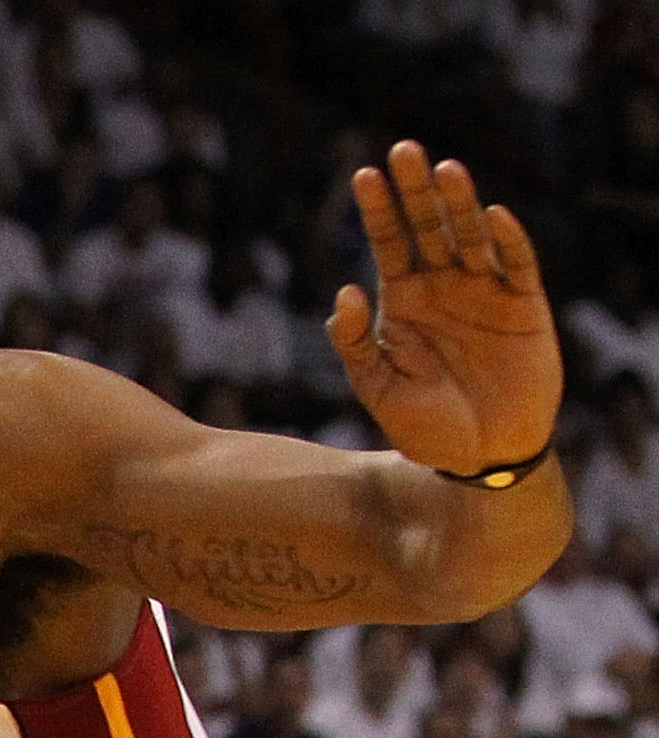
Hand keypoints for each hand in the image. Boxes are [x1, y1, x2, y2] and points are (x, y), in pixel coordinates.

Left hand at [327, 139, 560, 477]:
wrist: (479, 457)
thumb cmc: (425, 426)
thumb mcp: (377, 389)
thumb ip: (357, 344)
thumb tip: (343, 293)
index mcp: (405, 300)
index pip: (390, 243)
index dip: (378, 210)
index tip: (362, 175)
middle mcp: (445, 286)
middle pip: (429, 227)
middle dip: (416, 190)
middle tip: (404, 150)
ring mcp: (486, 292)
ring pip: (472, 236)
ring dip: (460, 203)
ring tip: (444, 170)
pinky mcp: (525, 306)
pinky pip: (517, 265)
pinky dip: (506, 241)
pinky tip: (492, 216)